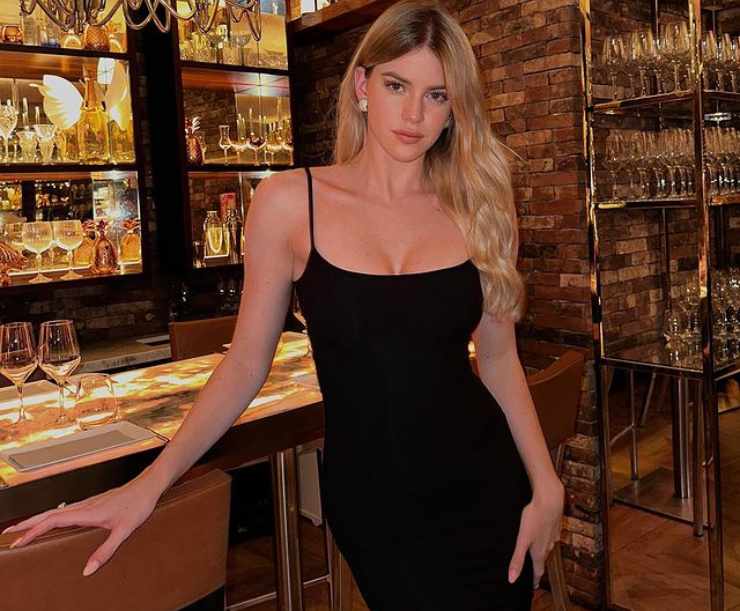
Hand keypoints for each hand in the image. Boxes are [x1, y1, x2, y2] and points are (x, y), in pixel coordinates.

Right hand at [1, 477, 159, 576]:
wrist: (150, 484)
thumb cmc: (139, 504)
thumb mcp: (124, 531)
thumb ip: (106, 551)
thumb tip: (87, 571)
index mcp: (87, 512)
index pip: (52, 521)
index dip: (33, 531)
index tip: (18, 541)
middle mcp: (85, 505)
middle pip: (48, 513)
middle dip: (27, 523)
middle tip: (9, 533)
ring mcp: (89, 502)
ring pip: (57, 510)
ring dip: (38, 518)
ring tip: (25, 528)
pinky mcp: (95, 502)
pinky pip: (67, 509)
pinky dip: (53, 515)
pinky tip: (55, 520)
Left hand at [507, 481, 564, 588]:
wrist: (550, 500)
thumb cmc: (535, 518)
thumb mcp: (522, 540)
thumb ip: (517, 559)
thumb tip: (512, 579)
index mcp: (540, 551)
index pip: (538, 571)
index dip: (535, 580)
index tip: (534, 587)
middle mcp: (549, 546)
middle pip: (543, 559)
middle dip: (538, 566)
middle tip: (534, 572)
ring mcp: (553, 535)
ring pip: (548, 547)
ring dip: (543, 552)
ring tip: (537, 554)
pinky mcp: (555, 525)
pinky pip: (550, 536)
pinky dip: (546, 538)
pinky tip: (542, 534)